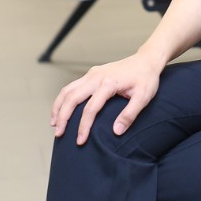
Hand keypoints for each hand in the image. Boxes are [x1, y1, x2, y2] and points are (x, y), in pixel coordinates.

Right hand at [50, 50, 164, 145]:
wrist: (146, 60)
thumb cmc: (146, 78)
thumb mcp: (144, 98)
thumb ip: (130, 115)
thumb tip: (116, 132)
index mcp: (109, 83)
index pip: (90, 108)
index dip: (83, 126)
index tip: (80, 141)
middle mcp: (96, 76)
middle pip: (72, 97)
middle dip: (63, 117)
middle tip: (58, 134)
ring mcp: (92, 74)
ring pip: (68, 90)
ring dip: (58, 106)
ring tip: (54, 123)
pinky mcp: (92, 74)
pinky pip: (72, 86)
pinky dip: (64, 98)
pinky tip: (62, 109)